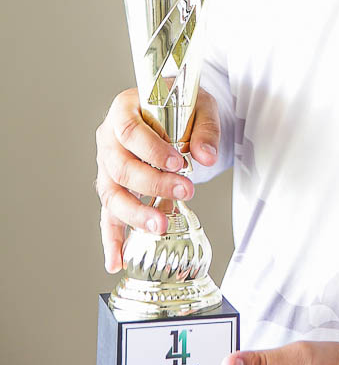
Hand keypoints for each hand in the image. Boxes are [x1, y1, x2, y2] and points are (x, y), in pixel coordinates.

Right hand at [95, 87, 220, 271]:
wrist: (171, 108)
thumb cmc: (179, 103)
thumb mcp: (199, 105)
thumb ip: (205, 128)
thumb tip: (206, 157)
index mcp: (123, 110)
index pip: (128, 130)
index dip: (150, 149)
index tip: (176, 162)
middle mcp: (109, 139)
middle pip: (120, 166)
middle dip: (152, 183)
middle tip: (184, 190)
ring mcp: (107, 165)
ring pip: (112, 194)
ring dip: (135, 213)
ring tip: (160, 226)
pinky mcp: (114, 188)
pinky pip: (108, 215)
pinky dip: (112, 239)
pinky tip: (117, 261)